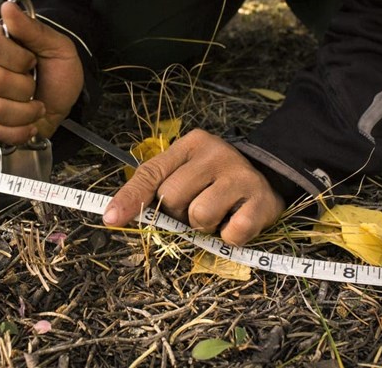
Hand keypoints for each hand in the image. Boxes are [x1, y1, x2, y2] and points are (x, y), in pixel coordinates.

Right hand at [0, 1, 83, 143]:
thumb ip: (32, 29)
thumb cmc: (58, 72)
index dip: (19, 59)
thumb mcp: (56, 47)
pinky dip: (18, 132)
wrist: (64, 103)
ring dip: (26, 113)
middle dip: (26, 89)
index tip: (33, 62)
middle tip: (35, 88)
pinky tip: (28, 125)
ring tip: (34, 107)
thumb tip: (7, 7)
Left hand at [102, 129, 284, 245]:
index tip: (112, 219)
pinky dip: (228, 237)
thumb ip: (153, 186)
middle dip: (178, 212)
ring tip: (217, 213)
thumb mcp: (183, 170)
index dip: (130, 198)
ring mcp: (240, 176)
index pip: (151, 172)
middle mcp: (216, 155)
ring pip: (199, 216)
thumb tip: (115, 216)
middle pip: (172, 197)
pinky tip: (235, 221)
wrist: (268, 176)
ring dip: (203, 226)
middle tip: (196, 206)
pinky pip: (231, 234)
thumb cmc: (214, 178)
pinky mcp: (261, 201)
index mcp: (192, 144)